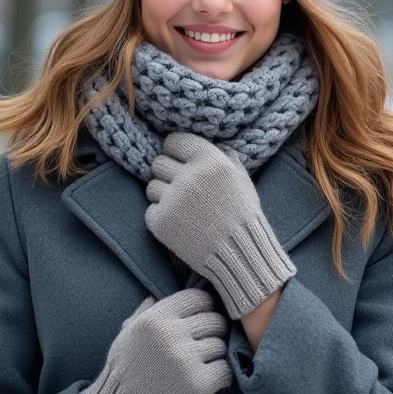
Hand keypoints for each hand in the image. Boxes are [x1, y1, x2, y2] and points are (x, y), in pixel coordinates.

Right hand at [75, 288, 231, 393]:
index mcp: (157, 318)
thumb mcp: (127, 331)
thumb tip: (156, 296)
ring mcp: (187, 359)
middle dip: (214, 330)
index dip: (204, 306)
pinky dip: (222, 373)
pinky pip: (225, 368)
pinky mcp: (198, 384)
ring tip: (205, 361)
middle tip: (207, 341)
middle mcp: (172, 335)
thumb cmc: (124, 367)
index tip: (202, 317)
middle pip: (215, 321)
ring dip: (216, 353)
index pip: (199, 298)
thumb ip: (145, 311)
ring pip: (221, 345)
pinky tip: (212, 376)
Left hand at [145, 132, 294, 318]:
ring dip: (164, 194)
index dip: (176, 151)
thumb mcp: (240, 176)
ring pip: (151, 186)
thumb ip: (221, 155)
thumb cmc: (241, 213)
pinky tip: (180, 223)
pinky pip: (151, 209)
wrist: (240, 252)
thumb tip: (202, 143)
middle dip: (168, 173)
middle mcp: (189, 177)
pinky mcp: (160, 222)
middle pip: (158, 163)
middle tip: (183, 188)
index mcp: (209, 160)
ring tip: (184, 208)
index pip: (173, 141)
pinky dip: (162, 216)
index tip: (181, 161)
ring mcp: (172, 200)